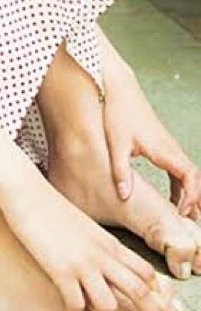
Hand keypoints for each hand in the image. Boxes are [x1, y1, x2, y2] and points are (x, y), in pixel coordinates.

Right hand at [2, 176, 171, 310]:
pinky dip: (74, 310)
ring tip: (89, 305)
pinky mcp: (60, 269)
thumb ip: (99, 246)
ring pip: (109, 304)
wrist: (26, 191)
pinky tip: (67, 303)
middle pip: (141, 292)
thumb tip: (108, 263)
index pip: (147, 273)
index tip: (148, 307)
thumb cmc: (51, 207)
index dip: (154, 295)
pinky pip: (77, 305)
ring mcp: (82, 262)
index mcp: (109, 243)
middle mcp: (102, 254)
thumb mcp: (85, 226)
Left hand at [99, 34, 200, 219]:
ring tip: (184, 217)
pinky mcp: (161, 145)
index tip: (181, 215)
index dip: (191, 198)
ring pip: (187, 175)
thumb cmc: (117, 112)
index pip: (189, 178)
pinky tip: (173, 199)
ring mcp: (167, 146)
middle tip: (188, 223)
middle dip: (195, 201)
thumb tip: (124, 196)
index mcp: (164, 150)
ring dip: (189, 195)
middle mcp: (170, 148)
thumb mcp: (116, 144)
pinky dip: (180, 186)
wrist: (117, 87)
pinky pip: (179, 170)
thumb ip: (121, 171)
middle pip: (193, 179)